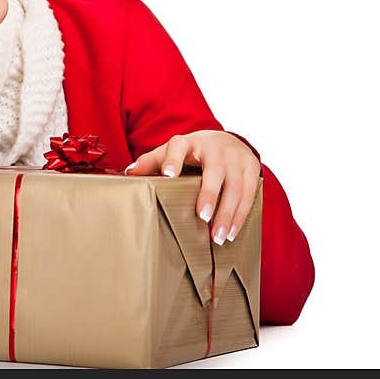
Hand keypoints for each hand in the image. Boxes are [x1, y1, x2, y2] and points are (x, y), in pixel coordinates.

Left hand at [124, 130, 260, 244]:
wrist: (226, 141)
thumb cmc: (192, 152)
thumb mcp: (170, 153)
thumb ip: (151, 162)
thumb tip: (128, 174)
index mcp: (188, 142)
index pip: (177, 148)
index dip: (172, 160)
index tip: (168, 176)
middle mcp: (214, 147)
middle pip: (214, 171)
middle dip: (209, 194)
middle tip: (202, 218)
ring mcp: (235, 156)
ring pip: (235, 185)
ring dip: (228, 213)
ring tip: (218, 237)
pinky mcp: (251, 166)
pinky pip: (249, 193)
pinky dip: (241, 214)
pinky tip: (232, 232)